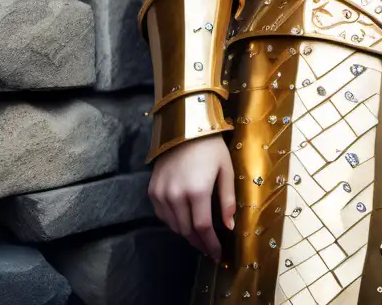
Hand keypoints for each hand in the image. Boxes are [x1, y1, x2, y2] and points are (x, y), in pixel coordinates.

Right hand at [148, 135, 236, 260]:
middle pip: (186, 231)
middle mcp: (176, 196)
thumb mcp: (226, 170)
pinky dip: (173, 222)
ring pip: (173, 226)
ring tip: (199, 236)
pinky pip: (162, 215)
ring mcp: (161, 193)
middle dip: (199, 243)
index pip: (202, 228)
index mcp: (197, 191)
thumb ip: (227, 200)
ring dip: (187, 234)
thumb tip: (229, 226)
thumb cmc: (211, 147)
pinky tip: (183, 221)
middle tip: (209, 249)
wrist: (185, 127)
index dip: (210, 244)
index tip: (217, 254)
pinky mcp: (152, 190)